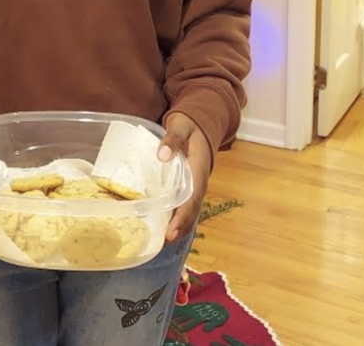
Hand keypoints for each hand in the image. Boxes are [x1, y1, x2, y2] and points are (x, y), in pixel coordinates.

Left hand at [157, 112, 211, 242]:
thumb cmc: (189, 125)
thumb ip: (173, 138)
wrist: (200, 122)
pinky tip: (164, 224)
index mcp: (198, 169)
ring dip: (179, 225)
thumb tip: (163, 155)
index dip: (182, 216)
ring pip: (189, 209)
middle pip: (191, 209)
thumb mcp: (181, 126)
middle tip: (164, 241)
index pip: (191, 198)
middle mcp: (199, 181)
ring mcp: (195, 184)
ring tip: (163, 240)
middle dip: (180, 226)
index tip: (170, 231)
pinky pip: (185, 203)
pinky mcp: (189, 184)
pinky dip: (177, 216)